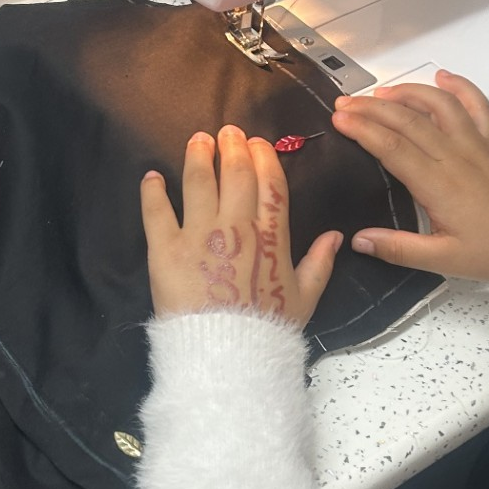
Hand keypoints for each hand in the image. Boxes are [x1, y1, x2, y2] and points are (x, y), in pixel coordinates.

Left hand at [141, 125, 341, 323]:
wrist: (227, 355)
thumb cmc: (267, 329)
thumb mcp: (304, 298)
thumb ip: (320, 263)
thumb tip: (336, 235)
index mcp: (272, 236)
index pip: (270, 183)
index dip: (264, 158)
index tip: (258, 144)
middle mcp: (236, 226)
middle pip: (235, 173)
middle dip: (231, 147)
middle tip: (226, 133)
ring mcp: (198, 234)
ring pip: (197, 181)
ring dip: (197, 156)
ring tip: (197, 141)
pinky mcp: (165, 248)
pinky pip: (156, 210)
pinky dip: (153, 190)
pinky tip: (152, 176)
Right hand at [331, 71, 488, 280]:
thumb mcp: (444, 260)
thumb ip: (399, 249)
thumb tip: (359, 240)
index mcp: (438, 184)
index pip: (392, 147)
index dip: (363, 129)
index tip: (339, 119)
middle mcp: (455, 156)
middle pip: (408, 120)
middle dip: (372, 107)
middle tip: (345, 103)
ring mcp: (476, 144)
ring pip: (439, 105)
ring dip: (408, 92)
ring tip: (381, 92)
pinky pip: (476, 104)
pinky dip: (460, 86)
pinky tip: (442, 76)